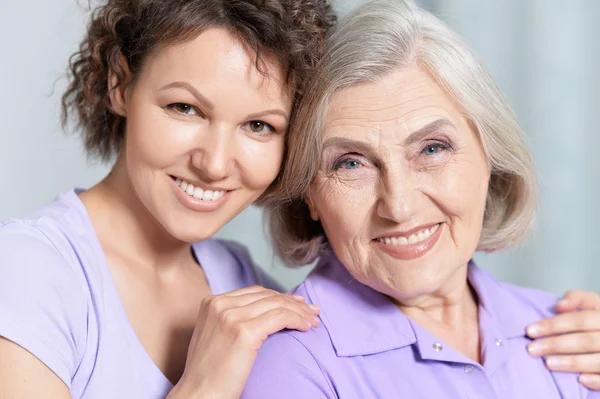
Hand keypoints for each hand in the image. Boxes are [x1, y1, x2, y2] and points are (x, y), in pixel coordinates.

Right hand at [168, 285, 319, 398]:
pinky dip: (297, 320)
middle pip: (267, 296)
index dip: (279, 296)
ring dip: (300, 312)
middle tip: (312, 310)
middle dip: (293, 302)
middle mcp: (220, 304)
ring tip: (313, 321)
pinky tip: (306, 328)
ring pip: (277, 304)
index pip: (254, 293)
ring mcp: (231, 316)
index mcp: (211, 302)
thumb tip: (262, 314)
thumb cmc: (208, 374)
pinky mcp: (244, 331)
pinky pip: (280, 317)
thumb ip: (230, 320)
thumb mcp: (215, 336)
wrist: (199, 395)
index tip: (297, 303)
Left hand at [526, 290, 599, 389]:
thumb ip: (577, 299)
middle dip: (556, 345)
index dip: (553, 325)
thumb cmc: (598, 319)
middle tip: (532, 349)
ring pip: (597, 361)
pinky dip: (596, 380)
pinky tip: (580, 380)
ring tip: (548, 363)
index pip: (579, 320)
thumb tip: (558, 306)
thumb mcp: (593, 304)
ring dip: (572, 362)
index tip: (530, 331)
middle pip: (584, 341)